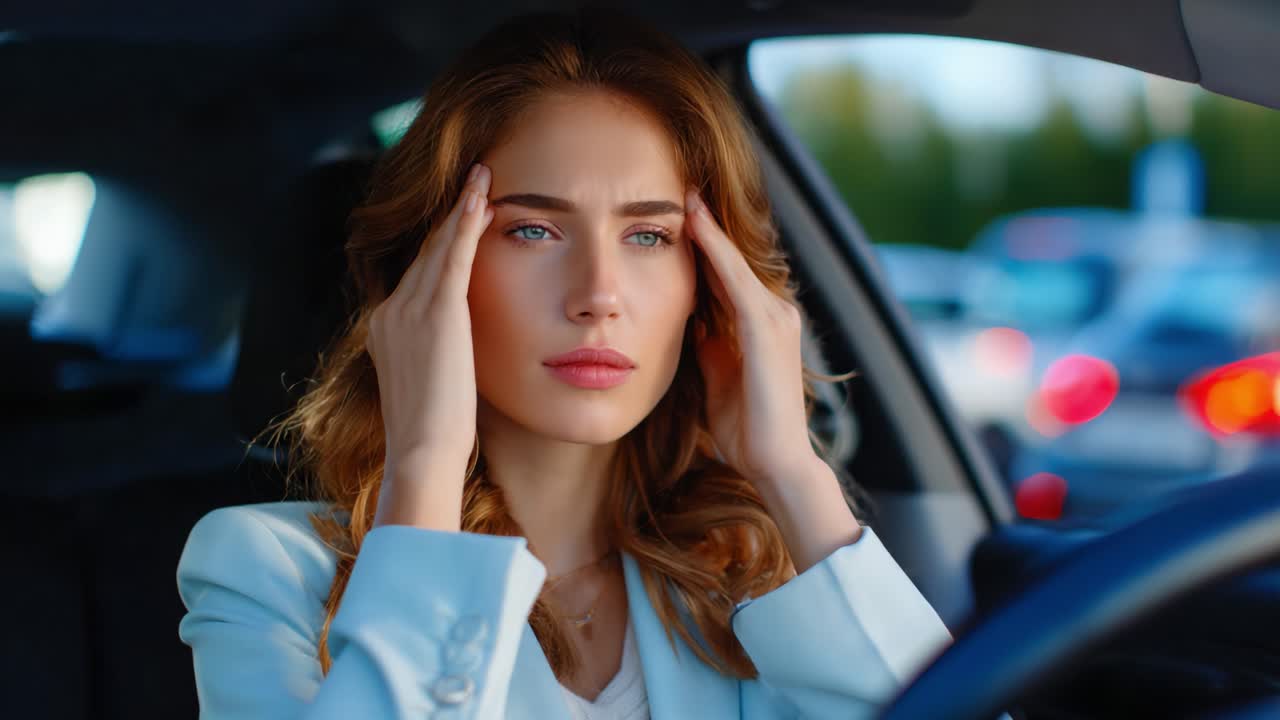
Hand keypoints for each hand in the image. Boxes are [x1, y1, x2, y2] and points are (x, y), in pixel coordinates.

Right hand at [366, 163, 493, 525]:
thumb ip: (439, 354)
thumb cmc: (437, 433)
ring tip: (483, 177)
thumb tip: (458, 349)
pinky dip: (467, 223)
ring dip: (462, 209)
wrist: (424, 451)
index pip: (418, 274)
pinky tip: (483, 197)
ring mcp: (408, 310)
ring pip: (439, 247)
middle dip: (450, 216)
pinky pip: (453, 256)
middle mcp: (389, 312)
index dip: (441, 242)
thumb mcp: (432, 384)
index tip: (461, 216)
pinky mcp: (436, 313)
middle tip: (475, 179)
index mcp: (385, 328)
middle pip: (425, 252)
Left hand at [684, 190, 818, 486]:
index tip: (676, 210)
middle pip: (734, 258)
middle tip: (680, 184)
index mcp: (760, 322)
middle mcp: (774, 312)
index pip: (727, 272)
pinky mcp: (768, 329)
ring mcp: (776, 318)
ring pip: (736, 261)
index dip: (703, 241)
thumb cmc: (745, 425)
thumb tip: (688, 317)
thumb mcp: (716, 371)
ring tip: (685, 192)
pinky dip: (716, 250)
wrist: (775, 462)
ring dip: (710, 226)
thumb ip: (708, 341)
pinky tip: (696, 224)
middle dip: (707, 224)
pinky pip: (736, 280)